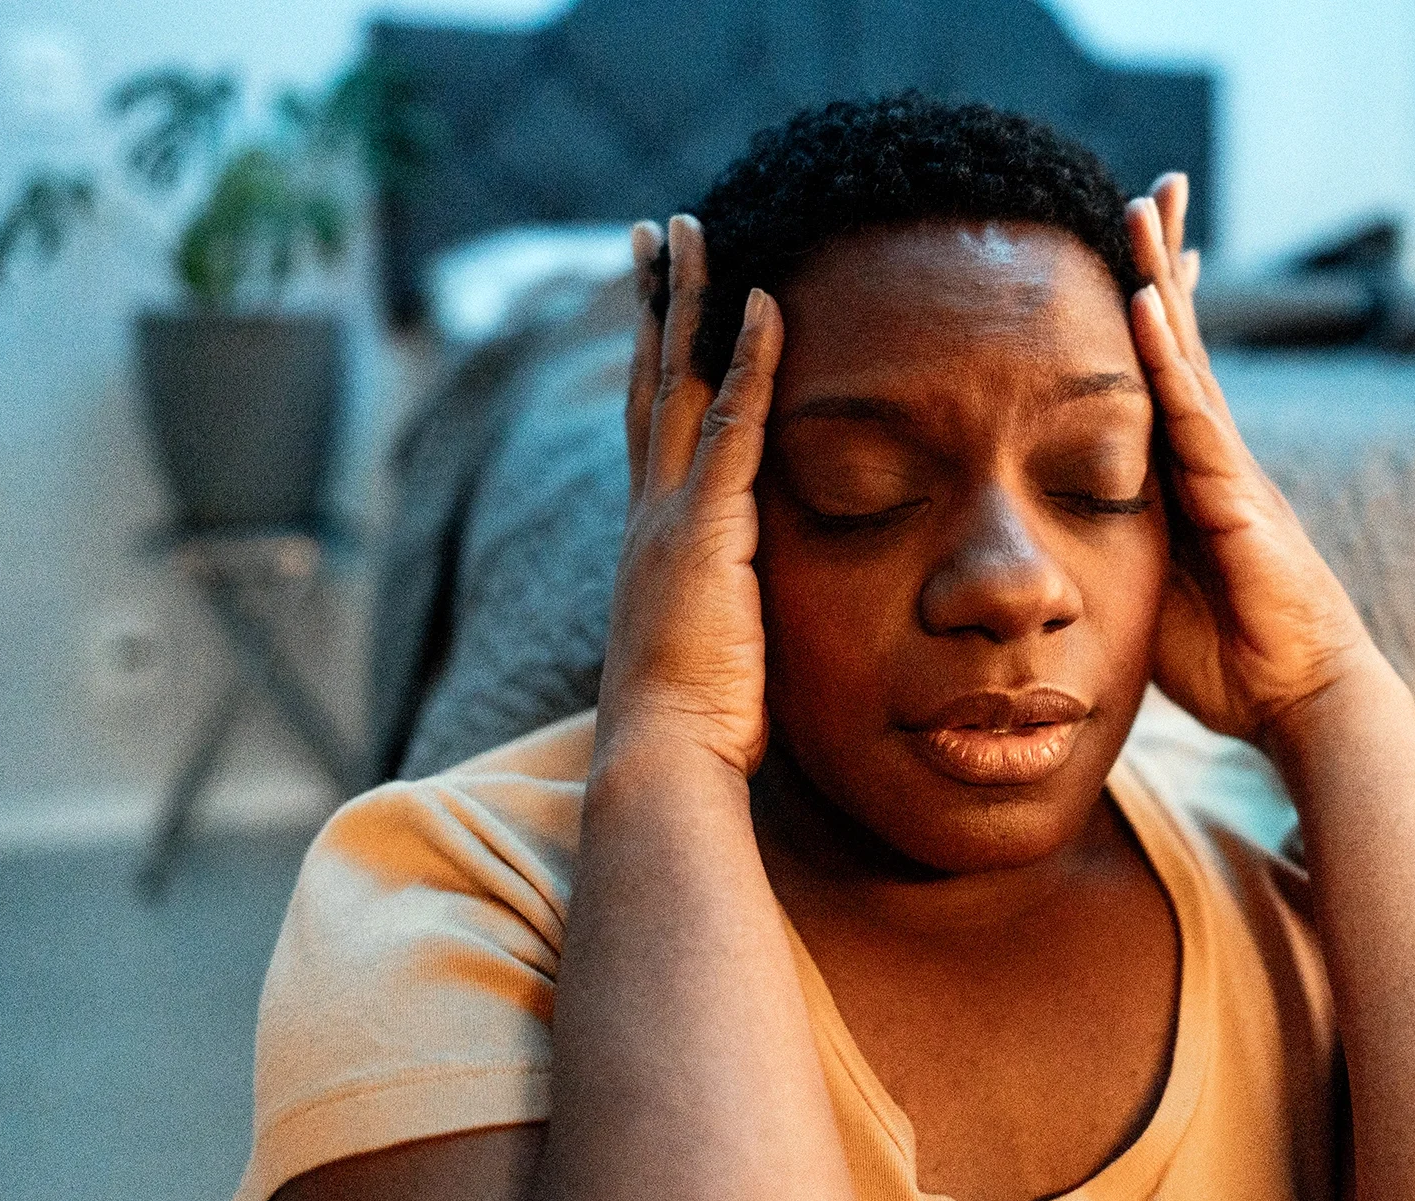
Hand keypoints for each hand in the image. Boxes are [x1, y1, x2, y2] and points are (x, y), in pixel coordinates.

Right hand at [593, 215, 782, 779]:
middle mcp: (649, 513)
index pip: (654, 430)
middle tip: (656, 234)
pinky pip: (733, 421)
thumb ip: (726, 612)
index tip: (657, 309)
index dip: (656, 364)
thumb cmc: (695, 729)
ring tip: (696, 228)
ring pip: (676, 379)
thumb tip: (749, 615)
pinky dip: (748, 357)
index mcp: (652, 541)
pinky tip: (765, 299)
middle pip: (649, 381)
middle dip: (652, 303)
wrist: (663, 757)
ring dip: (689, 299)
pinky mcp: (707, 525)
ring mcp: (672, 513)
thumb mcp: (714, 651)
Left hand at [1127, 174, 1392, 747]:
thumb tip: (1059, 532)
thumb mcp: (1153, 591)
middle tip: (1152, 188)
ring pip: (1188, 359)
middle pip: (1185, 342)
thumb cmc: (1231, 657)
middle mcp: (1217, 456)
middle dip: (1168, 263)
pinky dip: (1166, 359)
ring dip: (1162, 281)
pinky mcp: (1237, 497)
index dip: (1155, 311)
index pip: (1167, 377)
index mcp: (1194, 476)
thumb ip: (1119, 547)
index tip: (1138, 250)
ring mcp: (1231, 470)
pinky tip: (1144, 307)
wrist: (1300, 698)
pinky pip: (1194, 416)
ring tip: (1142, 211)